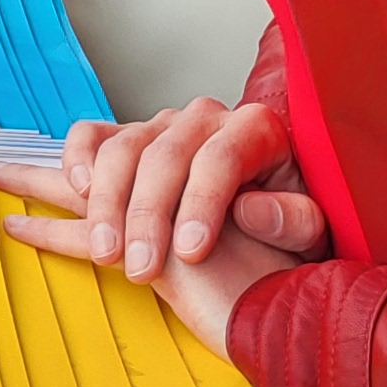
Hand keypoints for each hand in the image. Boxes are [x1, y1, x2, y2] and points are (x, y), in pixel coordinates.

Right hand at [0, 106, 323, 355]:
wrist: (272, 226)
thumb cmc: (292, 229)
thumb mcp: (311, 231)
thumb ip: (293, 218)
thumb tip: (251, 209)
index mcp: (256, 130)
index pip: (219, 159)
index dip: (201, 205)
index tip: (190, 252)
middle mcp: (204, 120)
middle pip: (163, 156)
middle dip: (147, 214)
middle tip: (140, 266)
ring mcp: (161, 128)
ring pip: (122, 149)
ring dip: (106, 202)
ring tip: (106, 249)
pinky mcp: (129, 144)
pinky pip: (91, 137)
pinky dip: (77, 159)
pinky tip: (75, 188)